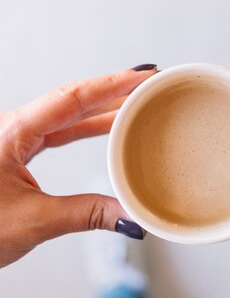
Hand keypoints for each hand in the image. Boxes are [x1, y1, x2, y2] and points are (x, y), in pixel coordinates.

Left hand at [0, 65, 155, 267]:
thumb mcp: (32, 221)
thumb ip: (86, 215)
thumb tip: (129, 217)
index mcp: (12, 131)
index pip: (72, 99)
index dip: (111, 85)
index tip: (142, 76)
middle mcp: (14, 128)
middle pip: (73, 101)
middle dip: (113, 91)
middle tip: (148, 84)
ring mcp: (14, 139)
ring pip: (67, 116)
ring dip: (102, 110)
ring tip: (137, 105)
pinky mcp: (16, 152)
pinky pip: (58, 132)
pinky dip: (85, 129)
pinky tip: (106, 130)